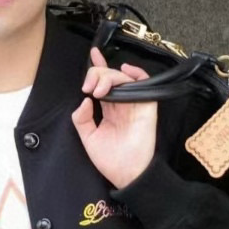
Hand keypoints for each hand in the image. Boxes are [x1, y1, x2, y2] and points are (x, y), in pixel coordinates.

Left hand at [70, 45, 157, 189]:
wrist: (127, 174)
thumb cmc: (111, 160)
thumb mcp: (89, 138)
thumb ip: (82, 119)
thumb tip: (84, 100)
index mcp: (109, 110)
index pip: (103, 84)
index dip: (98, 68)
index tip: (92, 55)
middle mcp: (121, 104)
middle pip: (110, 77)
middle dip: (96, 75)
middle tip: (89, 88)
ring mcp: (134, 104)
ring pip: (123, 78)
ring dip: (109, 76)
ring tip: (99, 89)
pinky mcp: (146, 106)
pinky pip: (144, 83)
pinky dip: (136, 73)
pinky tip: (125, 70)